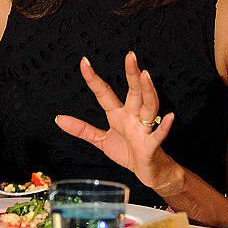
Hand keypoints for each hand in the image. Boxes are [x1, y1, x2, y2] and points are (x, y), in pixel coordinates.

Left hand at [55, 52, 178, 190]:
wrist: (148, 171)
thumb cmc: (129, 152)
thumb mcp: (101, 140)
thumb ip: (82, 129)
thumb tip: (58, 119)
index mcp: (119, 115)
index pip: (105, 93)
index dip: (94, 79)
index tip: (84, 62)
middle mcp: (133, 117)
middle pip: (133, 92)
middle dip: (132, 74)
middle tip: (130, 56)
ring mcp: (143, 130)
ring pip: (148, 107)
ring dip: (148, 92)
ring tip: (146, 76)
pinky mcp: (151, 146)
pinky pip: (158, 135)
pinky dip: (164, 127)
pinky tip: (169, 117)